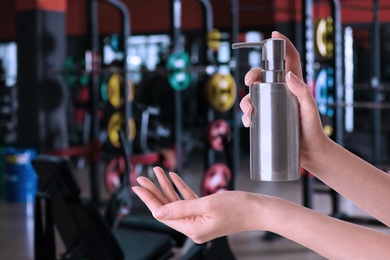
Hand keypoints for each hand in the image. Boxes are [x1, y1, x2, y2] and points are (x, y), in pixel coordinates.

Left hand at [132, 167, 266, 243]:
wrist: (257, 209)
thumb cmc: (238, 207)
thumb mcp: (207, 205)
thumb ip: (180, 207)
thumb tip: (158, 211)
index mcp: (192, 229)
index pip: (163, 213)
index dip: (148, 199)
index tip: (137, 187)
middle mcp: (193, 227)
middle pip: (167, 207)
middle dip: (154, 191)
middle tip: (141, 179)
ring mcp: (199, 220)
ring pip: (176, 202)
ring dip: (166, 187)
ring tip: (156, 173)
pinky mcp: (205, 212)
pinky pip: (188, 200)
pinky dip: (180, 188)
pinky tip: (173, 178)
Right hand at [239, 31, 327, 168]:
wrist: (310, 154)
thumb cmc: (313, 130)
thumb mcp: (309, 110)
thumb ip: (302, 92)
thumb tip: (288, 75)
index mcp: (294, 86)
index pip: (289, 60)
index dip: (282, 45)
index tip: (273, 35)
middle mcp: (282, 93)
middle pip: (263, 77)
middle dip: (252, 75)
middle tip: (248, 81)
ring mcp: (273, 106)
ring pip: (253, 95)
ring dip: (245, 99)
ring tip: (247, 111)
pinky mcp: (267, 119)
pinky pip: (252, 114)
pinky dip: (246, 116)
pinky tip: (248, 122)